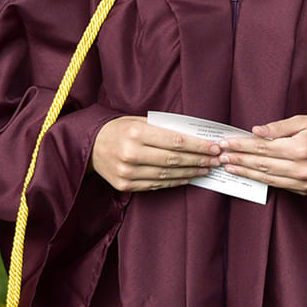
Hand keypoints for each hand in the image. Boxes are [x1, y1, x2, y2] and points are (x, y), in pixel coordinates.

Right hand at [92, 116, 220, 191]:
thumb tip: (194, 136)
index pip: (175, 141)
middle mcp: (131, 154)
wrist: (90, 147)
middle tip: (216, 160)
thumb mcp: (137, 120)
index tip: (214, 147)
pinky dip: (174, 181)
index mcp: (135, 133)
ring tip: (205, 169)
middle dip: (199, 160)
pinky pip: (156, 184)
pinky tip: (187, 177)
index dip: (198, 146)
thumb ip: (162, 128)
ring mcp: (127, 172)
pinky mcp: (125, 185)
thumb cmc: (118, 129)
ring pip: (167, 175)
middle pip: (174, 160)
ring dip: (190, 172)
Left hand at [217, 115, 306, 196]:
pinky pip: (278, 185)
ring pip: (267, 178)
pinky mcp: (305, 191)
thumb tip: (255, 131)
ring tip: (229, 167)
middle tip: (220, 156)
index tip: (225, 143)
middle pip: (262, 164)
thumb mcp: (303, 121)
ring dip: (245, 173)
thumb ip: (278, 127)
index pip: (262, 148)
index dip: (241, 146)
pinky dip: (261, 180)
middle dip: (238, 160)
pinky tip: (248, 174)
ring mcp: (303, 183)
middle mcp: (301, 168)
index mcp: (300, 148)